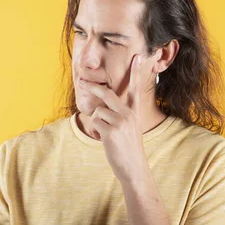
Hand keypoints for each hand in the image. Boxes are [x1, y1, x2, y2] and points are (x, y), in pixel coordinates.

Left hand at [80, 54, 148, 183]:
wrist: (133, 168)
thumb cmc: (128, 147)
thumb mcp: (130, 127)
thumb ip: (122, 113)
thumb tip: (104, 103)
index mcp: (135, 112)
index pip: (135, 88)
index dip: (136, 72)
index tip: (139, 56)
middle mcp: (129, 114)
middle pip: (108, 94)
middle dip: (95, 89)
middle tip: (85, 84)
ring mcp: (120, 123)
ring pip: (98, 111)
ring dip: (97, 121)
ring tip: (105, 133)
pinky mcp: (111, 132)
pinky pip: (95, 122)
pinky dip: (96, 130)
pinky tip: (104, 139)